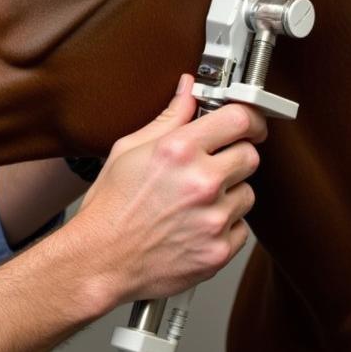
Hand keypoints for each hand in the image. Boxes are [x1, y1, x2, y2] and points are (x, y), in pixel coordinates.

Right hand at [73, 74, 264, 306]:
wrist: (100, 260)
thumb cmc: (110, 208)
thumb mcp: (129, 150)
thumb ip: (169, 118)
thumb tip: (187, 91)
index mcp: (179, 151)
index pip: (240, 119)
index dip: (250, 119)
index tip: (249, 125)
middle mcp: (201, 182)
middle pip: (250, 156)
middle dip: (234, 156)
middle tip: (211, 165)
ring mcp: (213, 218)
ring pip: (247, 194)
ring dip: (229, 194)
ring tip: (194, 201)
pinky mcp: (220, 250)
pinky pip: (241, 229)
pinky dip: (224, 227)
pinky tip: (195, 225)